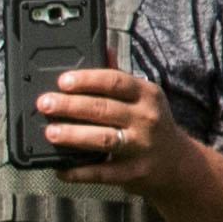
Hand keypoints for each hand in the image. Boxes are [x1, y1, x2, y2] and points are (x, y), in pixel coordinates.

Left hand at [35, 58, 174, 183]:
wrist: (177, 162)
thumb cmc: (153, 123)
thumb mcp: (144, 96)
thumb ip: (120, 76)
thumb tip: (102, 48)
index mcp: (146, 94)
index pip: (115, 82)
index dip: (87, 80)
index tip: (62, 81)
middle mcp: (145, 118)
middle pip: (103, 109)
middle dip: (70, 106)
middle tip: (45, 104)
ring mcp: (140, 146)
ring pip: (103, 139)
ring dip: (74, 135)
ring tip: (50, 132)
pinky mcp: (133, 172)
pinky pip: (103, 172)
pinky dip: (80, 171)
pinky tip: (62, 168)